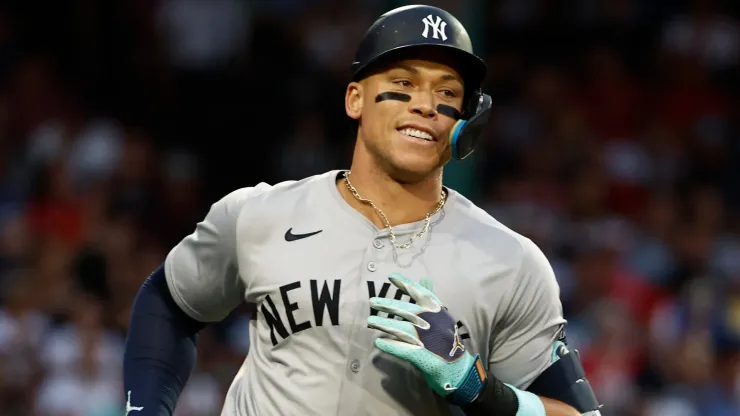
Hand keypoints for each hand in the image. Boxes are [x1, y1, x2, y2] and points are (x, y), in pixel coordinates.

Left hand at [367, 273, 485, 403]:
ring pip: (401, 329)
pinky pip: (402, 349)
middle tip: (372, 301)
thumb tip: (424, 278)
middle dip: (388, 305)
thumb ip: (430, 298)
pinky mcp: (423, 356)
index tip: (391, 277)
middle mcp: (433, 323)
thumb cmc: (446, 340)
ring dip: (384, 324)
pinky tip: (379, 342)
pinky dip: (390, 345)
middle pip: (407, 311)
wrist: (458, 369)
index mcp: (438, 312)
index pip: (421, 294)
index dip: (406, 284)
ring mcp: (428, 340)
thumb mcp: (441, 317)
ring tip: (370, 321)